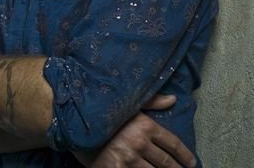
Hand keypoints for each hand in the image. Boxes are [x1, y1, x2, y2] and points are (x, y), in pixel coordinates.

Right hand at [74, 95, 195, 167]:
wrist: (69, 122)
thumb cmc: (98, 112)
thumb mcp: (125, 105)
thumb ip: (150, 102)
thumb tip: (173, 99)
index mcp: (145, 125)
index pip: (173, 144)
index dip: (184, 156)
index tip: (191, 163)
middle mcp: (139, 142)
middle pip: (167, 163)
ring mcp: (128, 159)